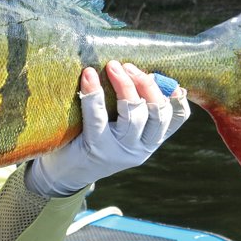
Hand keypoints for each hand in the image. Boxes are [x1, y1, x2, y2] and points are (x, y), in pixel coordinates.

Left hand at [25, 62, 189, 196]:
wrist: (62, 174)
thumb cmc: (91, 141)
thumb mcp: (118, 130)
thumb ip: (132, 109)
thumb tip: (138, 70)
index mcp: (149, 141)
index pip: (176, 119)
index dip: (178, 97)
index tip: (168, 79)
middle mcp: (139, 149)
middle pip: (157, 113)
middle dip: (146, 85)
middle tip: (128, 66)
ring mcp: (119, 151)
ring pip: (134, 115)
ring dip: (125, 86)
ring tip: (112, 66)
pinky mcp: (96, 148)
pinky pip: (98, 118)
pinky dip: (94, 94)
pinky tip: (89, 76)